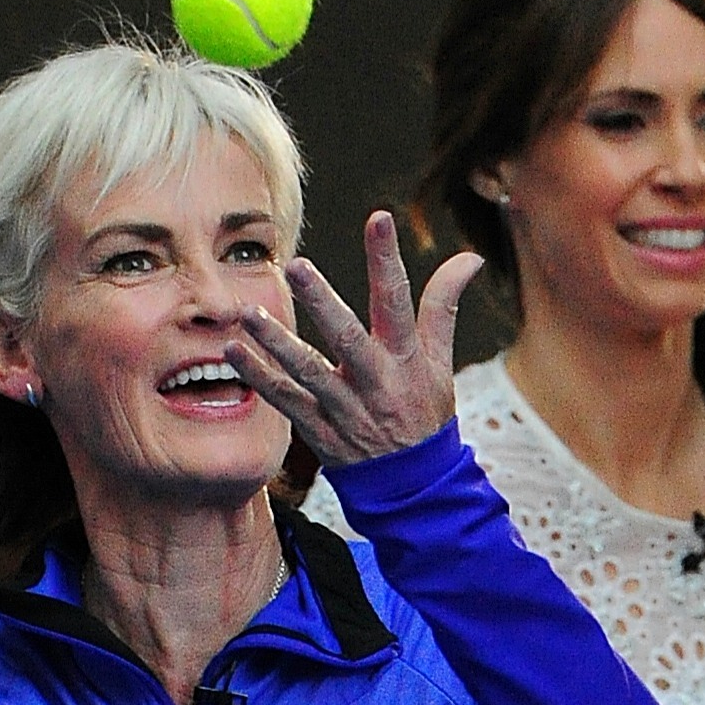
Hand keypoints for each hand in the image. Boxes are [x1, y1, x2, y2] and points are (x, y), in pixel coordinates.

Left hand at [223, 211, 482, 463]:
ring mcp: (345, 407)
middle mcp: (376, 381)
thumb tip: (470, 257)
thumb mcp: (440, 361)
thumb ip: (444, 306)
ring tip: (249, 313)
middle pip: (348, 337)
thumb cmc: (423, 413)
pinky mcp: (320, 429)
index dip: (388, 259)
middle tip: (297, 266)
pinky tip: (234, 353)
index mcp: (406, 358)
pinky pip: (285, 401)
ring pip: (308, 371)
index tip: (379, 218)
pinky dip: (259, 378)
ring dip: (277, 342)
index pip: (400, 300)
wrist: (412, 485)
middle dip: (323, 301)